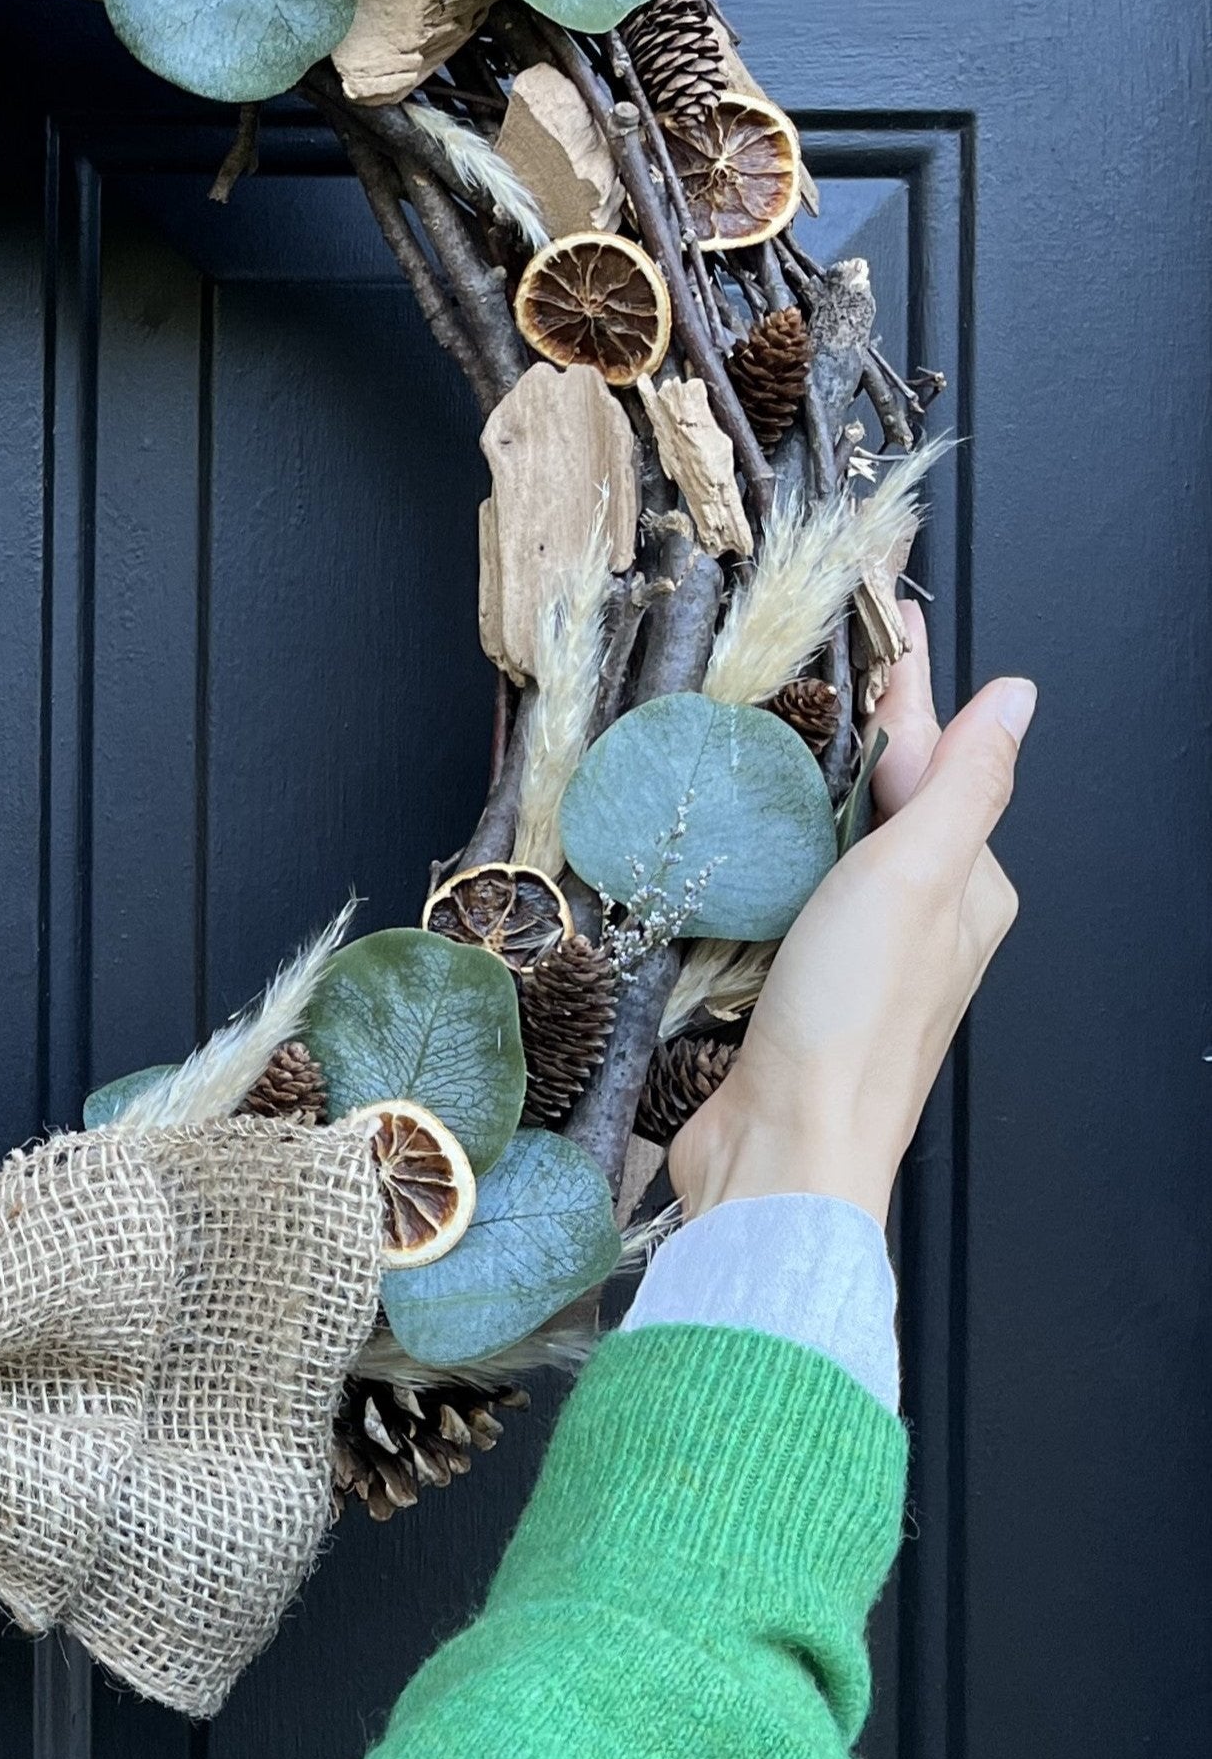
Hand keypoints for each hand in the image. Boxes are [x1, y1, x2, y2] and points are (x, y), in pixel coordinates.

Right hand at [670, 605, 1030, 1227]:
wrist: (782, 1147)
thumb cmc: (851, 1018)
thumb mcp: (915, 877)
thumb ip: (964, 784)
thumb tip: (1015, 698)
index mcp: (969, 890)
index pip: (940, 757)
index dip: (908, 682)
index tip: (882, 611)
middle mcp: (925, 921)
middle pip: (893, 796)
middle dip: (863, 727)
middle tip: (825, 652)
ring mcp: (859, 956)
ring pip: (840, 844)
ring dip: (810, 786)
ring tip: (777, 725)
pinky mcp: (797, 985)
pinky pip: (792, 892)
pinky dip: (773, 849)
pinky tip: (742, 833)